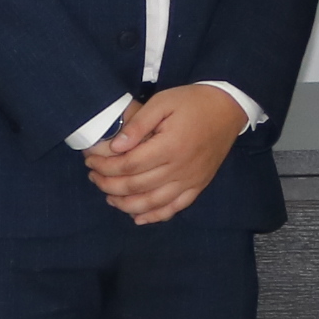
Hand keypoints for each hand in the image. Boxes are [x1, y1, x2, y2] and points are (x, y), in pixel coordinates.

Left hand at [83, 85, 250, 224]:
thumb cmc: (193, 102)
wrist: (228, 108)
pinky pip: (174, 208)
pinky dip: (154, 216)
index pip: (128, 165)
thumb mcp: (162, 102)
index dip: (105, 166)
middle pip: (135, 186)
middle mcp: (180, 169)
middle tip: (93, 176)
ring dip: (125, 204)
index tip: (90, 161)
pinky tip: (137, 216)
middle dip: (108, 184)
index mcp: (169, 146)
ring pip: (152, 203)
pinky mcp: (198, 186)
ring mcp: (190, 181)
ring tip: (108, 196)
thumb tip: (115, 147)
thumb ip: (138, 124)